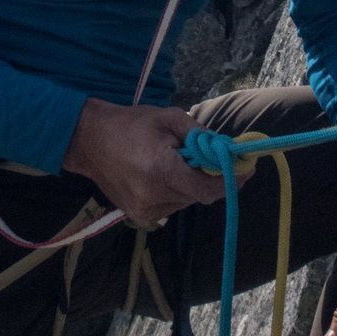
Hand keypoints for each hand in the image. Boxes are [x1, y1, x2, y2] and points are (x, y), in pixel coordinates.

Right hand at [61, 99, 226, 228]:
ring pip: (186, 202)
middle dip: (212, 178)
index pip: (208, 189)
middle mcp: (154, 197)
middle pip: (200, 196)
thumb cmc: (131, 123)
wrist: (89, 140)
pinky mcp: (139, 217)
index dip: (231, 180)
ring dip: (192, 184)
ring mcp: (145, 211)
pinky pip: (171, 206)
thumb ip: (200, 134)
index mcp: (162, 171)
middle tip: (218, 159)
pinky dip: (177, 192)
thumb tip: (227, 148)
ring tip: (179, 161)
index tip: (247, 168)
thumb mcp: (168, 118)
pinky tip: (164, 173)